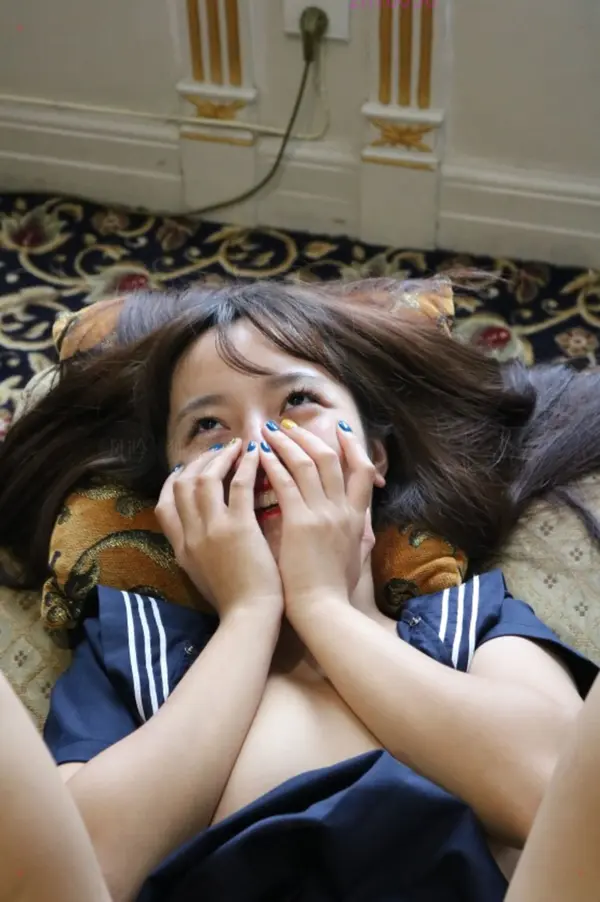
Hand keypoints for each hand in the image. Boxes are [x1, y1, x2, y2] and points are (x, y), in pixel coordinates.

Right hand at [155, 440, 282, 620]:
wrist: (249, 618)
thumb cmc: (234, 601)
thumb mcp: (202, 575)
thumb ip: (196, 550)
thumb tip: (199, 528)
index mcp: (180, 548)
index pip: (163, 504)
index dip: (174, 480)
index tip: (189, 467)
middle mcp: (190, 535)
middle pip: (181, 484)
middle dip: (199, 461)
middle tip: (219, 450)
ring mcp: (212, 530)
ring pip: (205, 479)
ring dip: (221, 457)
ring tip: (238, 446)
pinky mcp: (238, 528)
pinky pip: (238, 485)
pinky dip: (246, 466)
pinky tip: (256, 455)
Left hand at [257, 420, 378, 615]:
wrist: (323, 610)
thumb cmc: (335, 590)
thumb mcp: (357, 558)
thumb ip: (361, 536)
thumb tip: (365, 525)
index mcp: (358, 518)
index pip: (362, 470)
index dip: (351, 446)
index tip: (338, 428)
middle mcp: (343, 510)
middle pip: (331, 459)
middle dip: (310, 436)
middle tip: (290, 425)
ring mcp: (323, 514)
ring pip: (307, 463)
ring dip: (287, 443)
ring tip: (269, 432)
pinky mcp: (301, 523)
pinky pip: (286, 483)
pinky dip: (274, 465)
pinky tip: (261, 454)